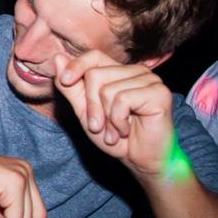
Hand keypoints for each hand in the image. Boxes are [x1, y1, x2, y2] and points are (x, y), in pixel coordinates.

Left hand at [53, 52, 174, 177]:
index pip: (94, 56)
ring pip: (107, 90)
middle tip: (100, 127)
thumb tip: (58, 58)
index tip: (65, 81)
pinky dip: (118, 121)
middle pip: (95, 75)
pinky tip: (127, 130)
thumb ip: (71, 87)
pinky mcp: (159, 93)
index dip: (77, 66)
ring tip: (116, 131)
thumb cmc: (114, 137)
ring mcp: (150, 80)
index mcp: (120, 71)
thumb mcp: (85, 111)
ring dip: (107, 119)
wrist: (139, 161)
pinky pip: (122, 100)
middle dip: (91, 106)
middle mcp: (137, 71)